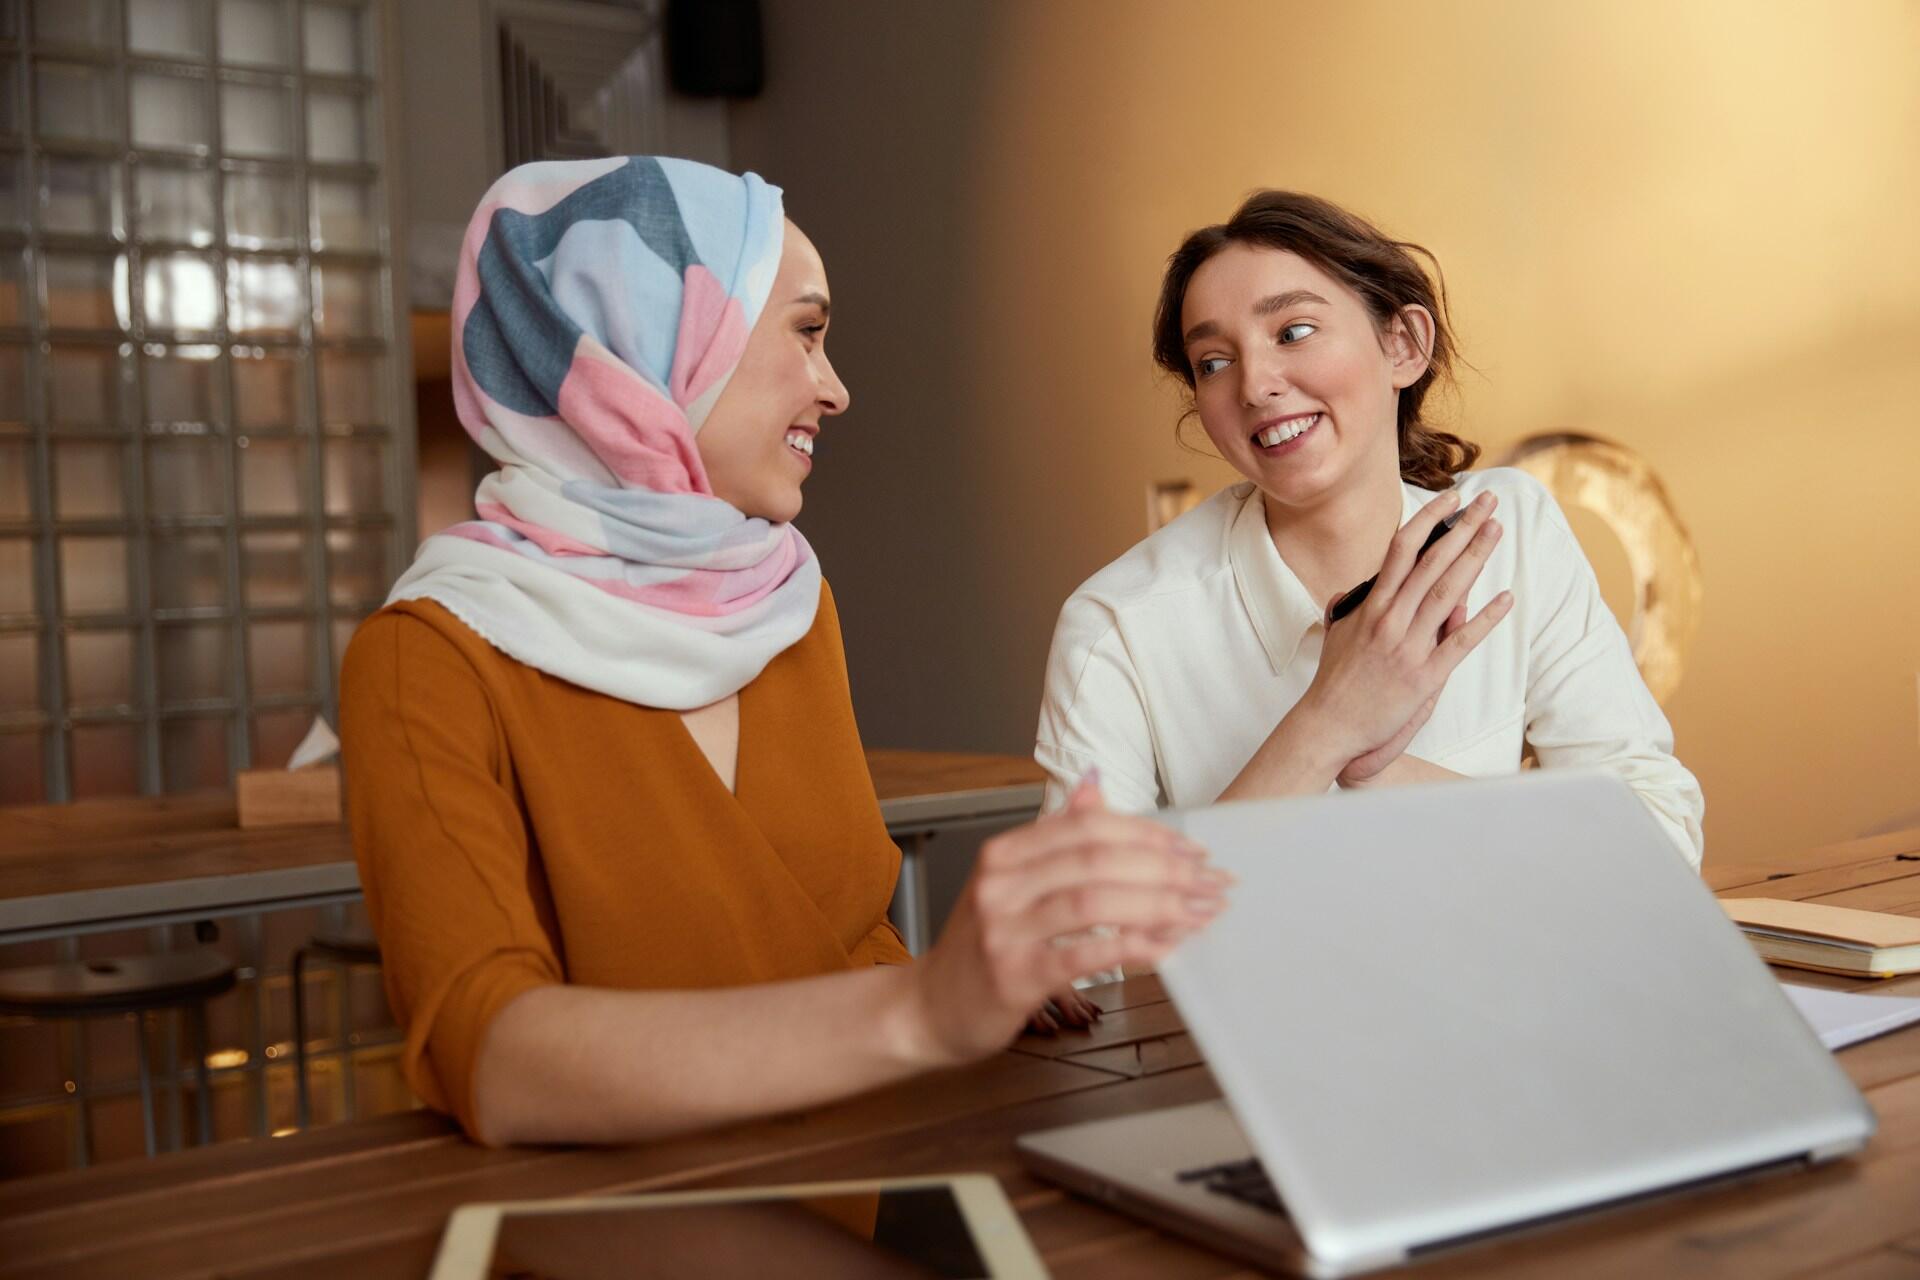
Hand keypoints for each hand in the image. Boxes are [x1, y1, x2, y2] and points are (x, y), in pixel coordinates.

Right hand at [907, 776, 1229, 1065]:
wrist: (927, 1009)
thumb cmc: (979, 948)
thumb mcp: (1009, 883)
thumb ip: (1054, 837)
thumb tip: (1094, 784)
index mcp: (1004, 854)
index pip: (1086, 826)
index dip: (1146, 833)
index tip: (1191, 850)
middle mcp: (1000, 884)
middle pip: (1097, 860)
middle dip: (1165, 868)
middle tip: (1211, 881)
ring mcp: (1004, 929)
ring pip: (1094, 902)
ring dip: (1159, 905)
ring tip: (1199, 913)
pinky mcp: (1014, 975)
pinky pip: (1084, 955)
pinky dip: (1132, 948)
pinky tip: (1165, 948)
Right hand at [1299, 490, 1513, 769]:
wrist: (1329, 724)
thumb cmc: (1333, 681)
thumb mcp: (1336, 633)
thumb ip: (1349, 606)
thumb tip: (1358, 589)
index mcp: (1372, 606)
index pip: (1402, 549)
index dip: (1429, 520)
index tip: (1450, 500)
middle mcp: (1391, 619)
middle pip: (1432, 562)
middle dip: (1463, 528)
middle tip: (1487, 502)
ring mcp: (1409, 646)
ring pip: (1448, 592)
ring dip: (1475, 558)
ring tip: (1496, 530)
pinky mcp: (1424, 676)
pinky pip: (1460, 642)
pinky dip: (1485, 619)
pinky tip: (1506, 598)